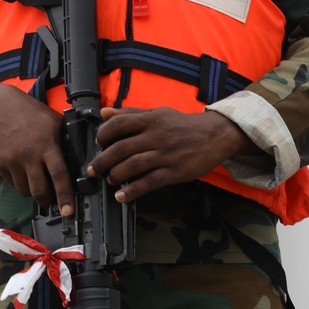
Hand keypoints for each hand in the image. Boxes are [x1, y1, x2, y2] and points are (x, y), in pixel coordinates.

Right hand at [0, 82, 74, 215]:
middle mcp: (29, 155)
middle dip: (47, 201)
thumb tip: (84, 158)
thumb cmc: (30, 114)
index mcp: (47, 145)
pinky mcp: (0, 164)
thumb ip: (67, 140)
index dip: (65, 196)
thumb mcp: (54, 122)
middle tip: (52, 201)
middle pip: (39, 191)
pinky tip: (23, 168)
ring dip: (33, 191)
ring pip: (25, 191)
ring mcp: (12, 161)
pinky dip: (20, 181)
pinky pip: (13, 183)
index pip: (59, 175)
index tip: (69, 212)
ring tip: (37, 179)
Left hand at [89, 106, 253, 202]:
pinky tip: (122, 196)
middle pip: (122, 148)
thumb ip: (131, 113)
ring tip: (109, 180)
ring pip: (133, 166)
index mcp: (151, 120)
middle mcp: (157, 136)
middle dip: (103, 161)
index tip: (98, 143)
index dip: (103, 135)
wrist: (215, 135)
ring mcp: (166, 155)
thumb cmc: (184, 125)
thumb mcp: (158, 112)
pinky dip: (133, 191)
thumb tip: (105, 113)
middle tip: (94, 169)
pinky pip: (150, 182)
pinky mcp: (175, 172)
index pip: (119, 124)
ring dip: (116, 175)